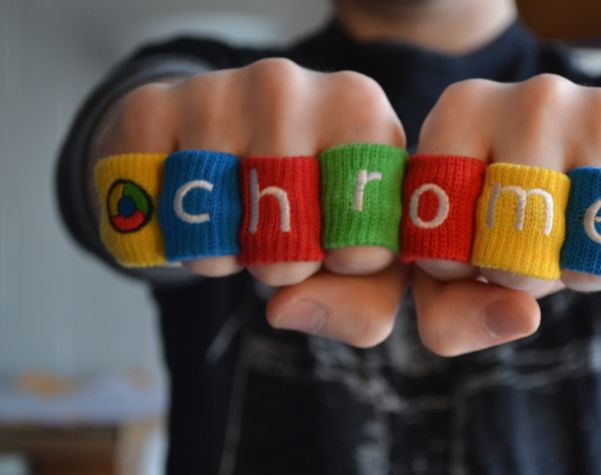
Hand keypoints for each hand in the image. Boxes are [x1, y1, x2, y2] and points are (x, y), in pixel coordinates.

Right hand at [94, 58, 410, 346]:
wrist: (222, 137)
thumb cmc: (311, 199)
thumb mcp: (362, 257)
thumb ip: (361, 303)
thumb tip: (285, 309)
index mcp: (363, 113)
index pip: (360, 250)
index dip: (342, 267)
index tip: (337, 239)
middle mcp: (292, 87)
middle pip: (284, 249)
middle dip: (278, 268)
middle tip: (279, 230)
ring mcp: (217, 91)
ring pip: (211, 239)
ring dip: (219, 255)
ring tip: (233, 215)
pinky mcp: (150, 107)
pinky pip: (154, 221)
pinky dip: (166, 236)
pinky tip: (185, 201)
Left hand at [411, 73, 600, 354]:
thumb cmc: (515, 221)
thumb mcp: (460, 269)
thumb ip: (451, 313)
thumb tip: (520, 317)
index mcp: (460, 113)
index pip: (443, 243)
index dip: (461, 270)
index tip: (473, 248)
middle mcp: (530, 98)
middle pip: (515, 252)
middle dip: (524, 277)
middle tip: (534, 246)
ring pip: (589, 254)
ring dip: (587, 273)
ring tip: (581, 236)